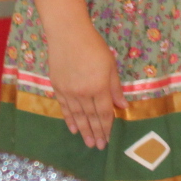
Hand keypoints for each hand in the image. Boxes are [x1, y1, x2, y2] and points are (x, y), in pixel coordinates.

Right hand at [45, 20, 126, 149]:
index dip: (107, 127)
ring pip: (77, 116)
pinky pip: (64, 108)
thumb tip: (123, 106)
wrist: (67, 34)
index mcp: (99, 87)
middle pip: (91, 118)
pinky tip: (73, 128)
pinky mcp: (58, 87)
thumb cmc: (94, 46)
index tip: (109, 139)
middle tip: (98, 147)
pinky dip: (69, 119)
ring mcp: (69, 91)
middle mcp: (83, 93)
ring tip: (87, 143)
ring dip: (83, 130)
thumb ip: (115, 87)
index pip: (105, 113)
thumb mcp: (110, 65)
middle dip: (96, 133)